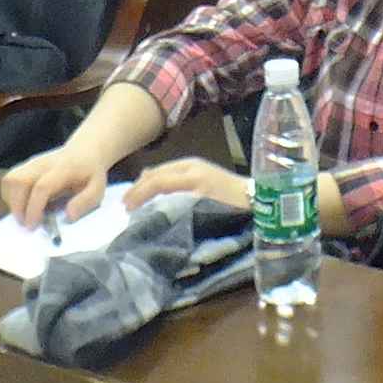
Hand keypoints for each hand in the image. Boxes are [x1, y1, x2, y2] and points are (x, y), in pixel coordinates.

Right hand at [3, 146, 110, 230]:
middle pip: (19, 180)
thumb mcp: (98, 189)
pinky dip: (10, 196)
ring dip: (12, 201)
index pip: (42, 187)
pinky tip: (24, 205)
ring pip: (10, 179)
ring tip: (25, 215)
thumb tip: (68, 217)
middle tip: (27, 224)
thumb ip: (85, 202)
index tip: (33, 225)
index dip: (34, 208)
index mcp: (63, 169)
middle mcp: (43, 163)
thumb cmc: (90, 173)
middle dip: (17, 206)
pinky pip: (9, 180)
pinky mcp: (25, 166)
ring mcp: (31, 163)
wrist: (84, 151)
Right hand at [125, 158, 250, 210]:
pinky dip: (156, 180)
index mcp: (190, 175)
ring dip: (145, 184)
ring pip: (160, 170)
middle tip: (124, 206)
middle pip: (155, 173)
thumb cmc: (233, 208)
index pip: (156, 181)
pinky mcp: (198, 169)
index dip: (138, 195)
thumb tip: (154, 217)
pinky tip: (152, 193)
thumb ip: (179, 211)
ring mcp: (194, 165)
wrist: (258, 198)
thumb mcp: (205, 211)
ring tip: (134, 200)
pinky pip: (169, 171)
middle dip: (137, 188)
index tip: (126, 211)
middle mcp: (190, 166)